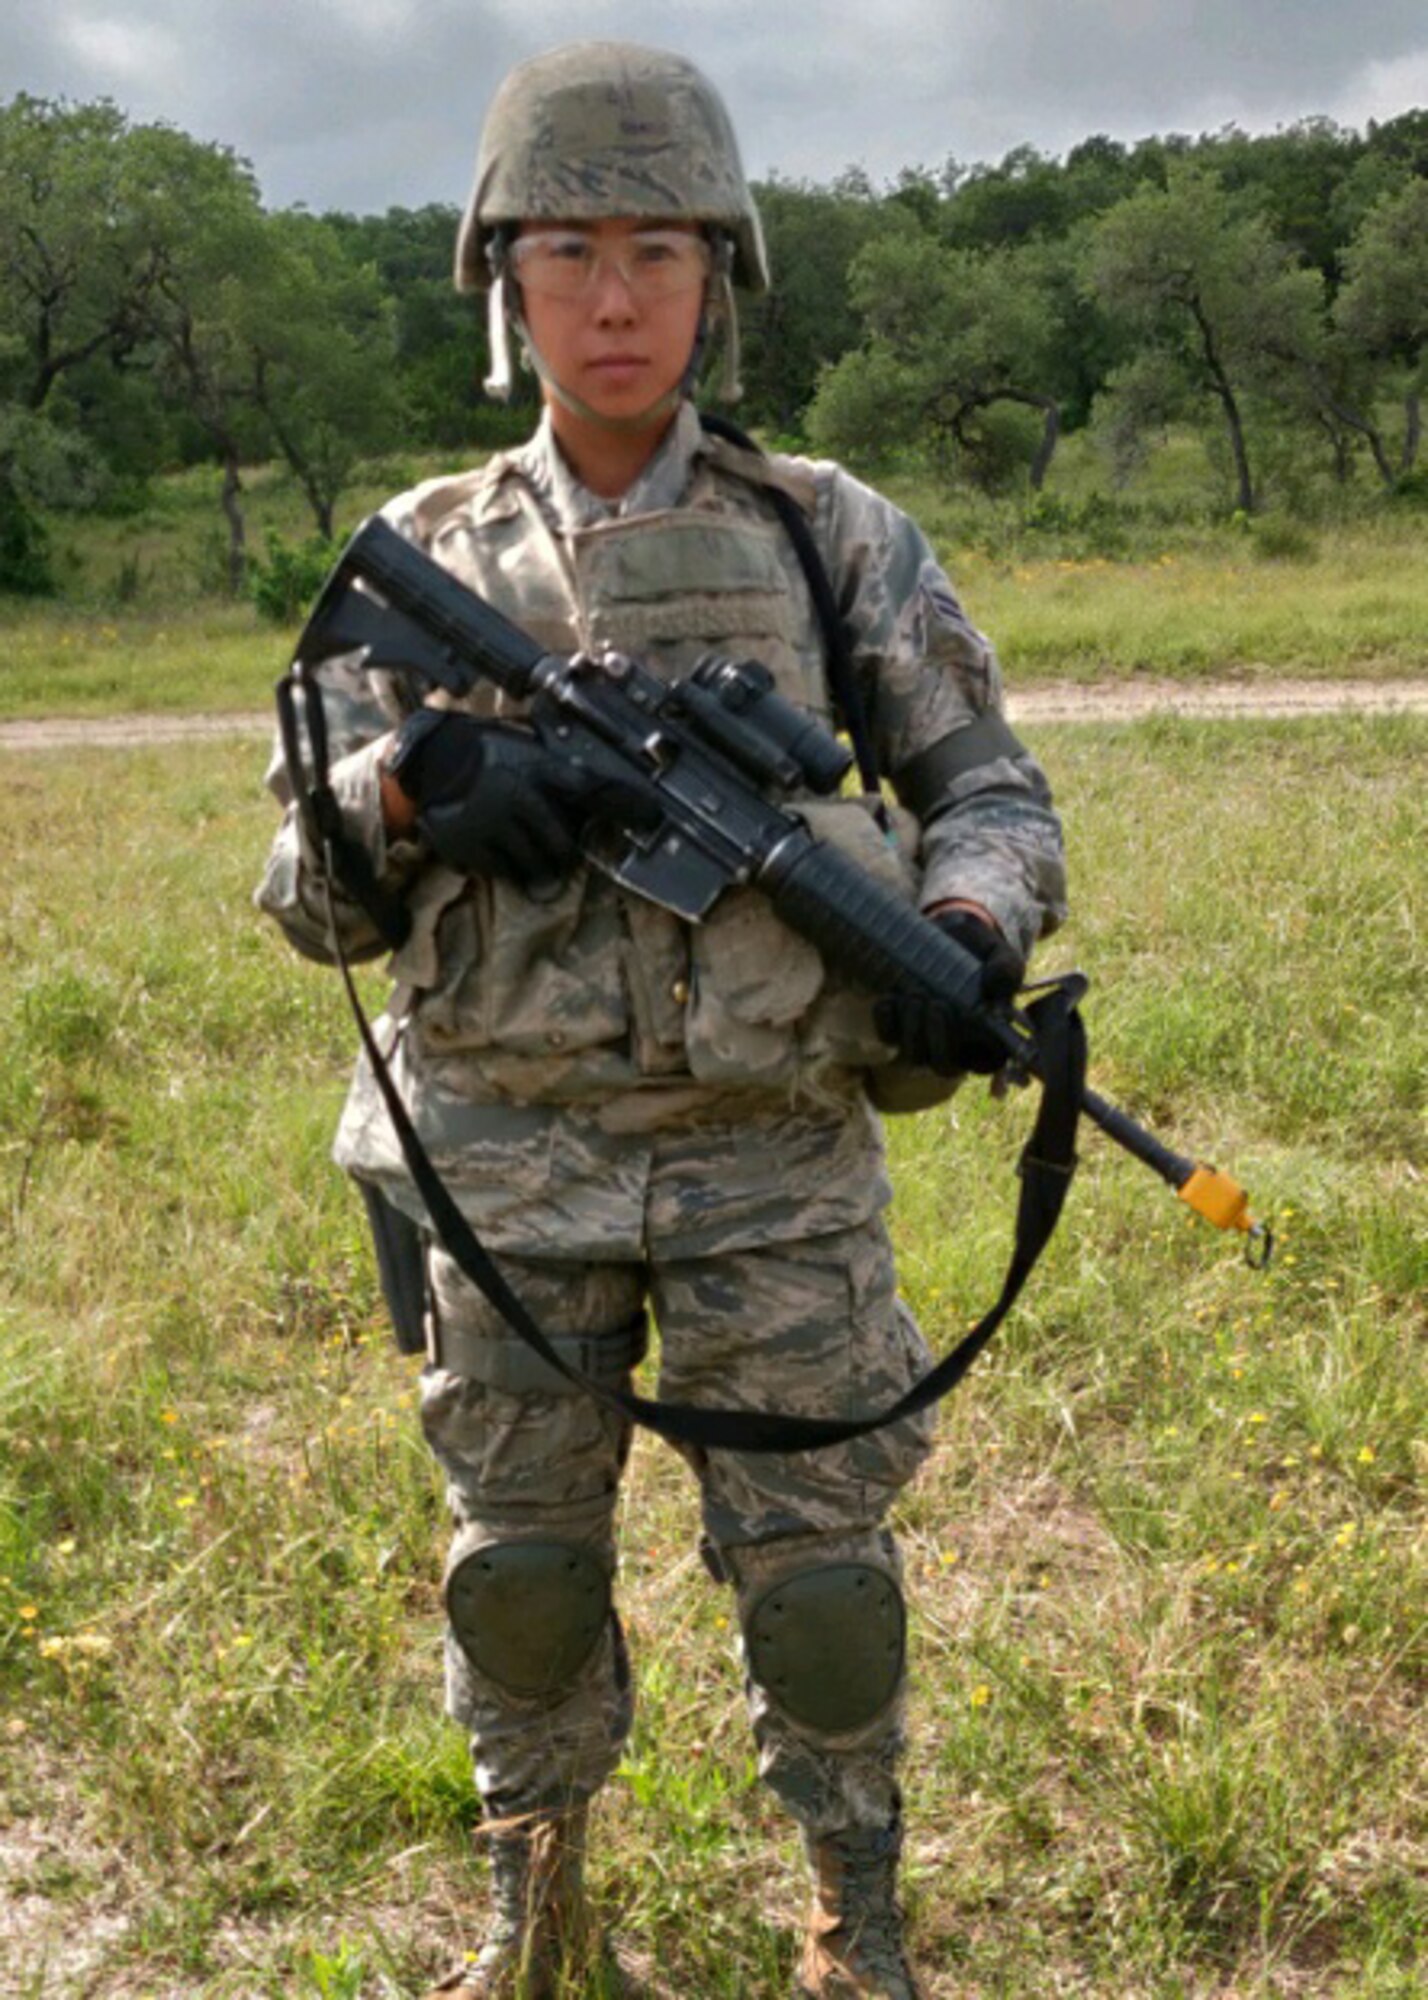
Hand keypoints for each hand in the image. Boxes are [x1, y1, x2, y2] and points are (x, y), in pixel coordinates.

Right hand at [386, 709, 655, 891]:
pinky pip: (504, 872)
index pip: (590, 788)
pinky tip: (496, 846)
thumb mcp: (524, 747)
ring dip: (538, 865)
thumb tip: (596, 801)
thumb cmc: (484, 751)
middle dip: (566, 851)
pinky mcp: (470, 847)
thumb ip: (555, 771)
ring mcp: (492, 824)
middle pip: (563, 845)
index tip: (652, 817)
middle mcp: (517, 795)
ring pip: (535, 865)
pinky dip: (507, 867)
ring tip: (525, 847)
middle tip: (561, 848)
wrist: (427, 762)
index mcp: (534, 766)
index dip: (625, 805)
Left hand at [873, 907, 1024, 1074]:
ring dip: (912, 1030)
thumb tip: (999, 986)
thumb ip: (1007, 969)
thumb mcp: (998, 954)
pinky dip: (886, 1020)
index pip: (988, 1063)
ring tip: (914, 995)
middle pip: (944, 1066)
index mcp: (988, 1036)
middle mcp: (956, 1046)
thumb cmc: (978, 950)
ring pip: (914, 1056)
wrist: (946, 932)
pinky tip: (890, 998)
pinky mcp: (897, 1027)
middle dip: (938, 1040)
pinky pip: (888, 1036)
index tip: (975, 1020)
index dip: (978, 1054)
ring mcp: (924, 1039)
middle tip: (936, 1004)